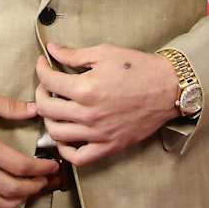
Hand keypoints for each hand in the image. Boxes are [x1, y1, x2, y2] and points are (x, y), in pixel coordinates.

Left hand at [35, 42, 179, 167]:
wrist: (168, 88)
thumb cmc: (139, 68)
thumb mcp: (105, 53)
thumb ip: (74, 54)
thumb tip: (52, 50)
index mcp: (86, 88)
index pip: (48, 81)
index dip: (41, 68)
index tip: (44, 63)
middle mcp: (88, 114)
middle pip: (45, 108)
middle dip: (40, 92)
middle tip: (46, 84)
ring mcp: (97, 133)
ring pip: (56, 133)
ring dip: (49, 119)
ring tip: (55, 107)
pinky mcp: (108, 146)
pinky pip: (78, 158)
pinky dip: (65, 150)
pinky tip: (66, 136)